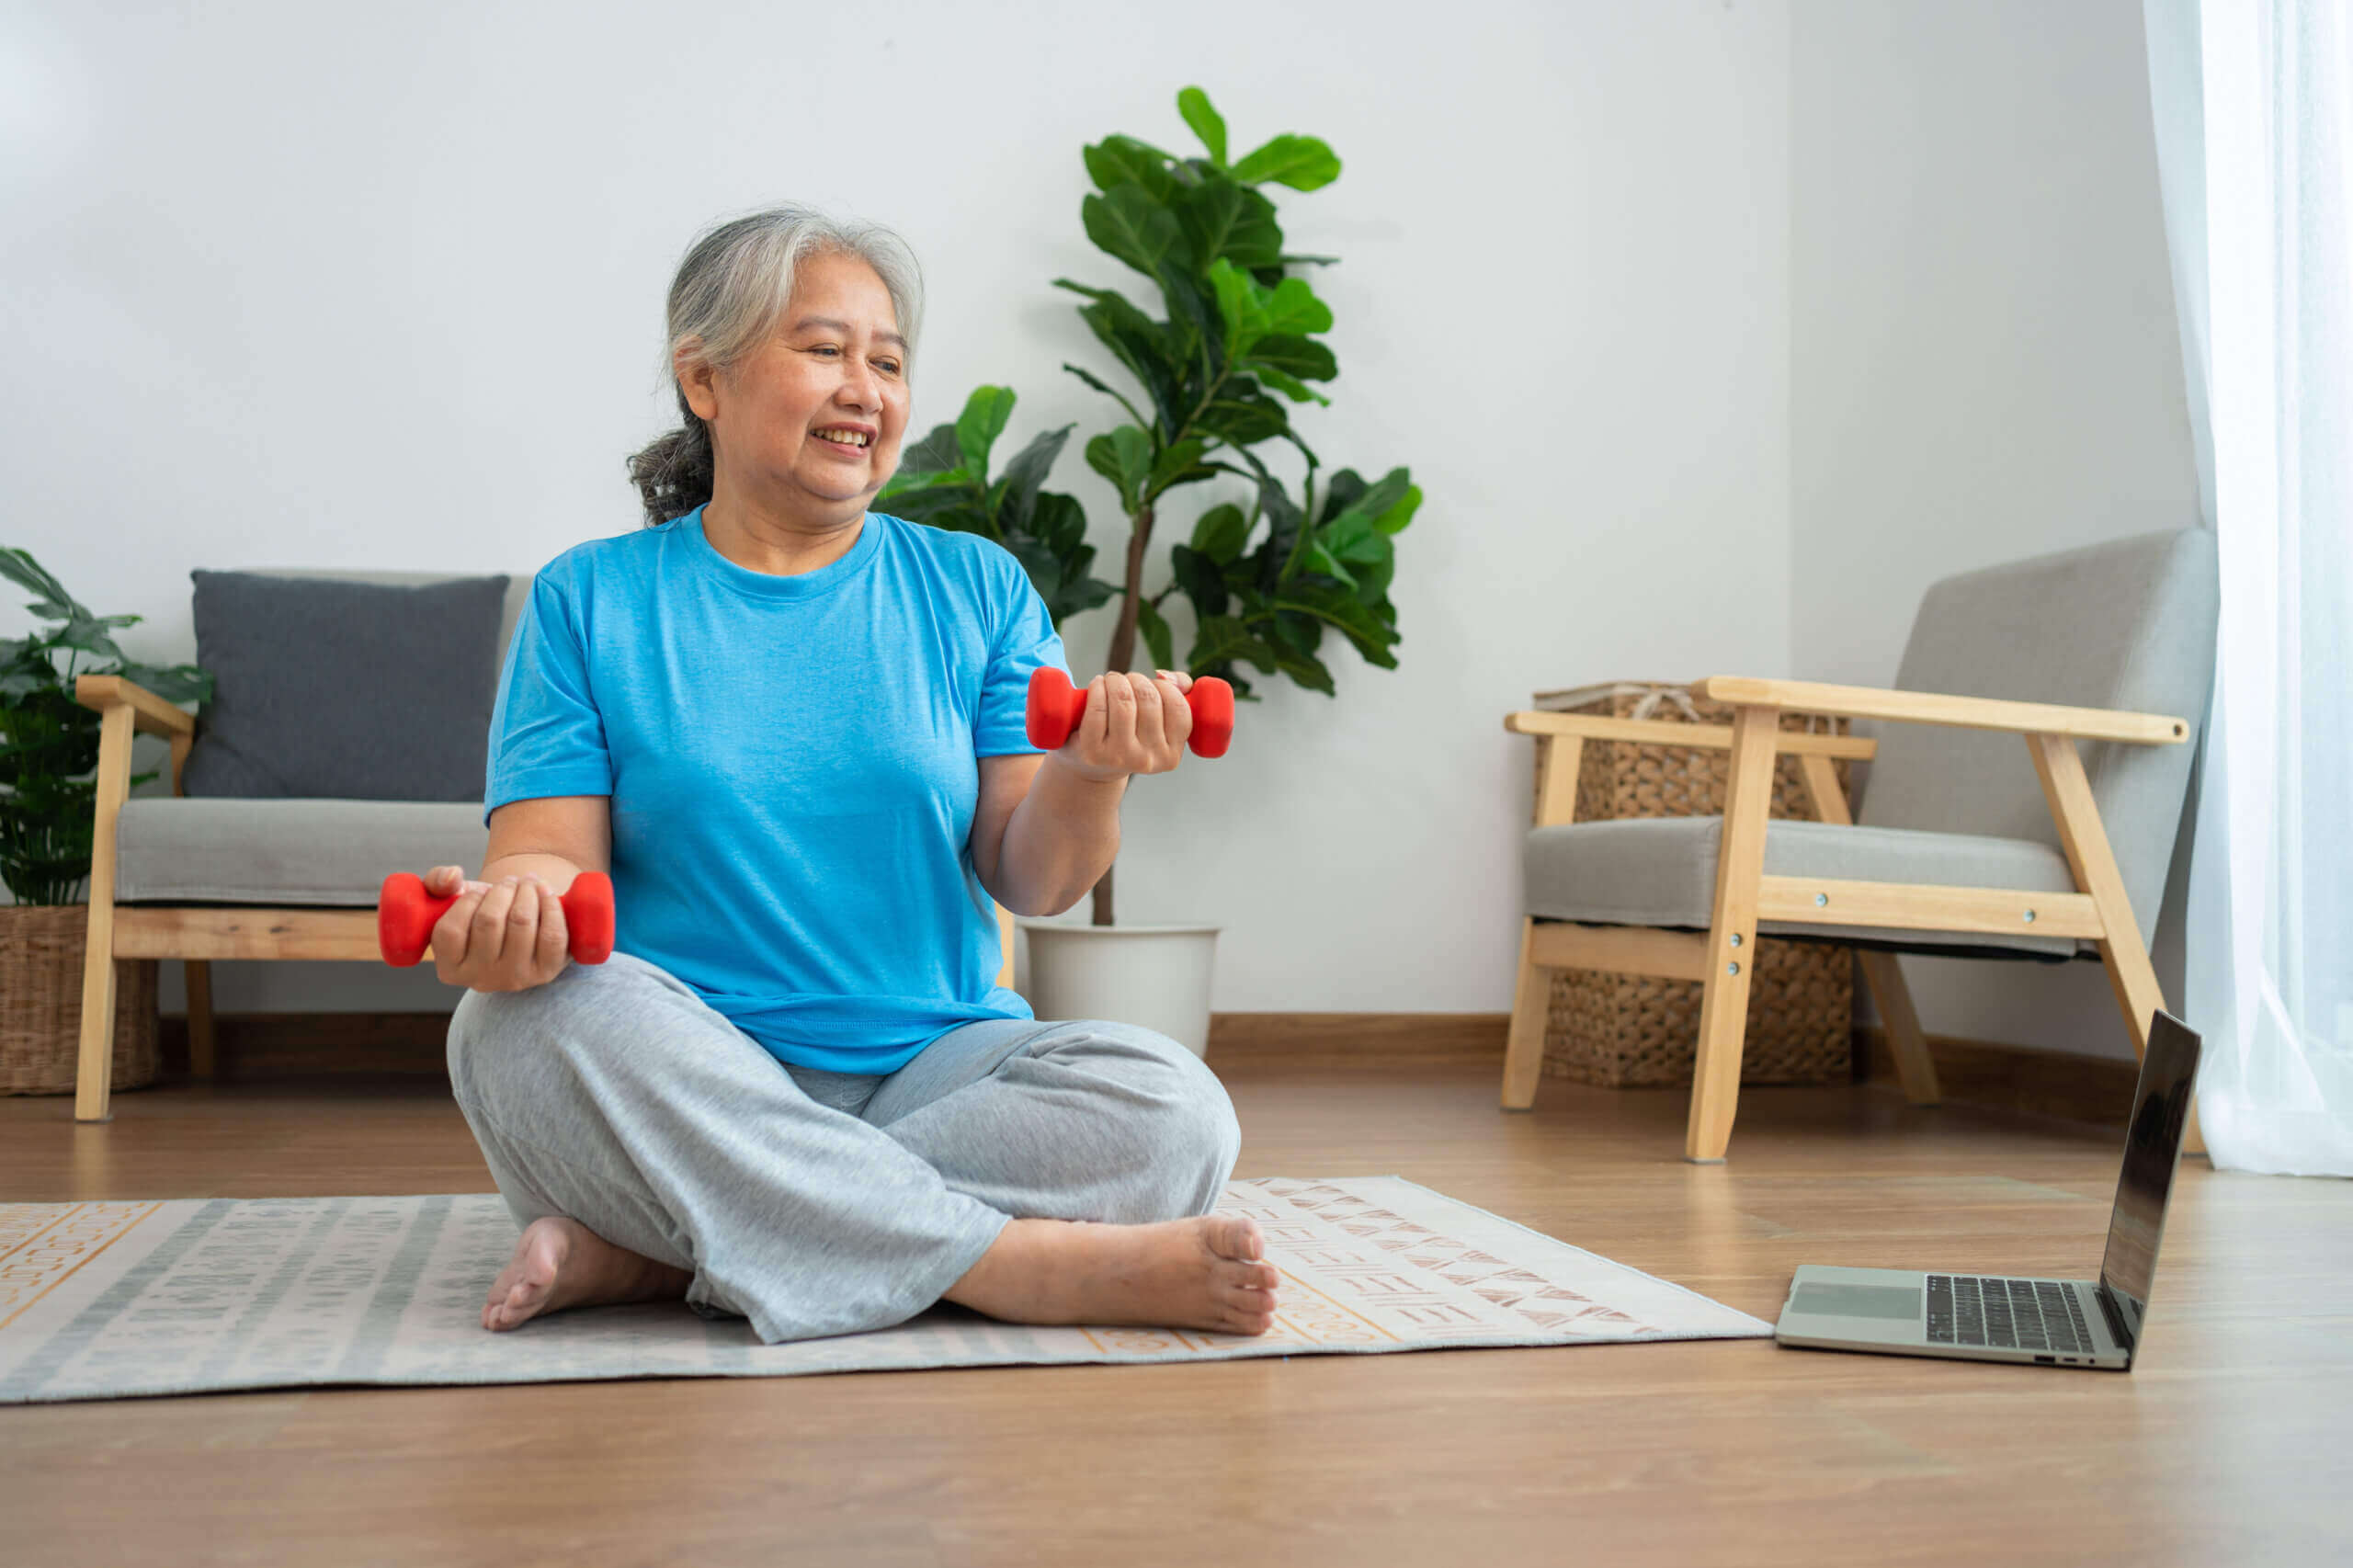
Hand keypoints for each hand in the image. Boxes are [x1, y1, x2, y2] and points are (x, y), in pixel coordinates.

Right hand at [423, 864, 572, 992]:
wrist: (525, 926)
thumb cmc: (484, 912)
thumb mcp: (454, 898)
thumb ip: (437, 882)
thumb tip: (452, 878)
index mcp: (450, 968)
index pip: (450, 930)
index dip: (468, 900)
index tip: (481, 890)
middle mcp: (480, 980)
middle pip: (489, 921)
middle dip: (502, 890)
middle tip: (510, 882)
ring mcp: (515, 979)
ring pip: (521, 923)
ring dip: (526, 892)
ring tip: (527, 883)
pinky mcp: (547, 972)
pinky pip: (552, 935)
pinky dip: (551, 905)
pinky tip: (545, 892)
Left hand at [1049, 670, 1194, 783]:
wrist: (1093, 765)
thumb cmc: (1130, 734)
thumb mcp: (1160, 720)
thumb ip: (1177, 691)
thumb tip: (1166, 676)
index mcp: (1171, 755)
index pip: (1177, 707)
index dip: (1164, 686)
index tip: (1150, 684)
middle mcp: (1148, 760)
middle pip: (1148, 699)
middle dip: (1135, 679)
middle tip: (1124, 681)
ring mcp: (1120, 757)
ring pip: (1123, 700)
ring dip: (1115, 680)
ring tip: (1110, 681)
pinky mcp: (1093, 752)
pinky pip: (1098, 709)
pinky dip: (1097, 689)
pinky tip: (1097, 686)